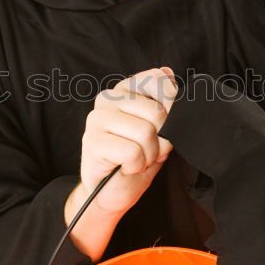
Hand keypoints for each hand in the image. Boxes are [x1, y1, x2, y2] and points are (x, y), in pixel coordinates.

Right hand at [77, 66, 177, 215]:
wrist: (111, 193)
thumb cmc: (137, 158)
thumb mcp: (160, 128)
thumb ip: (165, 101)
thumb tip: (167, 72)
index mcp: (124, 89)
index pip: (158, 81)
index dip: (172, 109)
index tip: (162, 127)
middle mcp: (107, 98)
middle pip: (157, 112)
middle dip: (161, 140)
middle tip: (148, 150)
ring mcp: (96, 118)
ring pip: (146, 133)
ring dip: (149, 155)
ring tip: (137, 159)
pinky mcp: (92, 141)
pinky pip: (132, 152)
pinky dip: (135, 166)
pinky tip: (125, 167)